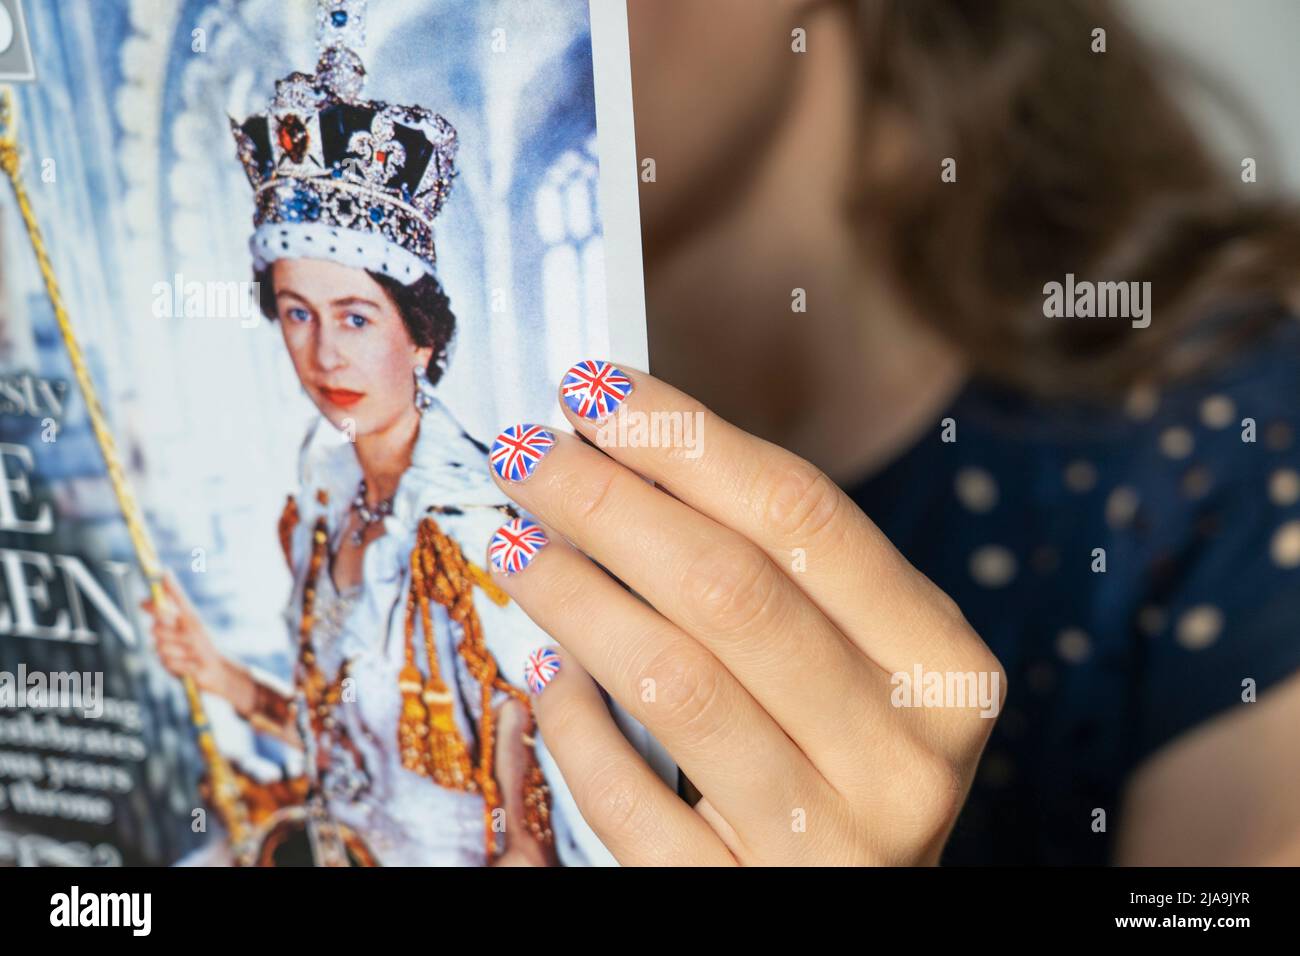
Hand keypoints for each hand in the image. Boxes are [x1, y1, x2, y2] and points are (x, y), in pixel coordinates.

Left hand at [140, 569, 231, 698]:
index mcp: (193, 618)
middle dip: (157, 631)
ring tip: (179, 655)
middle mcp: (195, 630)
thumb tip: (142, 600)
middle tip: (169, 635)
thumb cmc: (197, 647)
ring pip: (160, 647)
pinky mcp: (196, 666)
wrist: (221, 671)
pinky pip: (168, 664)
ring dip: (165, 653)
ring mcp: (196, 648)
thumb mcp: (185, 629)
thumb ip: (164, 615)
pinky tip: (183, 666)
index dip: (170, 586)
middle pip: (159, 625)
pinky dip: (171, 666)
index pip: (180, 599)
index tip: (163, 572)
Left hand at [485, 362, 1005, 864]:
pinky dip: (572, 724)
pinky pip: (628, 800)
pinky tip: (542, 667)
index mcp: (943, 667)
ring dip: (576, 593)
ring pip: (676, 681)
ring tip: (515, 540)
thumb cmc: (840, 763)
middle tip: (527, 450)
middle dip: (610, 499)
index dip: (686, 438)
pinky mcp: (744, 903)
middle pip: (732, 587)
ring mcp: (831, 841)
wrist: (850, 909)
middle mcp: (904, 755)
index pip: (804, 515)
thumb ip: (774, 575)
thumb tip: (623, 454)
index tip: (596, 389)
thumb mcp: (852, 665)